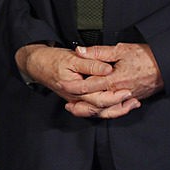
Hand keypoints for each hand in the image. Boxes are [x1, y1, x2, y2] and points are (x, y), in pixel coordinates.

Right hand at [14, 42, 139, 118]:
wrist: (36, 64)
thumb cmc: (52, 59)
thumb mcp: (72, 58)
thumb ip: (91, 64)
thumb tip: (108, 69)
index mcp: (74, 88)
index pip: (97, 97)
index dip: (114, 95)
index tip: (128, 90)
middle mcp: (75, 98)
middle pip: (100, 108)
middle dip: (118, 106)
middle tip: (134, 99)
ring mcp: (76, 100)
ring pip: (97, 111)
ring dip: (115, 110)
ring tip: (131, 105)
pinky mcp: (78, 99)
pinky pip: (93, 109)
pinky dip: (107, 109)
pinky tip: (119, 106)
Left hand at [65, 42, 162, 118]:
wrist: (168, 65)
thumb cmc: (145, 56)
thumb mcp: (120, 49)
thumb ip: (98, 52)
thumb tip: (80, 51)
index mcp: (113, 80)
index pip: (88, 86)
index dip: (73, 86)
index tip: (62, 85)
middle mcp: (119, 92)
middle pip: (94, 102)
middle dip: (80, 104)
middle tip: (67, 104)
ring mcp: (127, 98)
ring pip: (105, 109)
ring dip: (91, 110)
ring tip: (78, 109)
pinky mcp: (133, 100)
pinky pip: (117, 109)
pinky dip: (106, 110)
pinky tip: (99, 109)